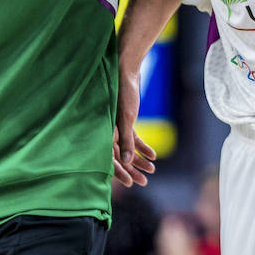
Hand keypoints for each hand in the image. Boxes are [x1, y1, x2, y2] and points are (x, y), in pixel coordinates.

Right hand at [113, 67, 156, 186]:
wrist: (124, 70)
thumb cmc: (122, 93)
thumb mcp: (126, 118)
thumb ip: (126, 140)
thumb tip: (128, 161)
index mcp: (101, 133)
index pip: (109, 159)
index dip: (120, 172)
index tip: (130, 183)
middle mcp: (106, 132)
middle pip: (119, 157)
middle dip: (132, 170)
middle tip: (144, 182)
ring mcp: (116, 128)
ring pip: (128, 149)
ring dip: (139, 160)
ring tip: (152, 171)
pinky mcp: (125, 122)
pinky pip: (133, 139)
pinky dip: (142, 147)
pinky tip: (153, 156)